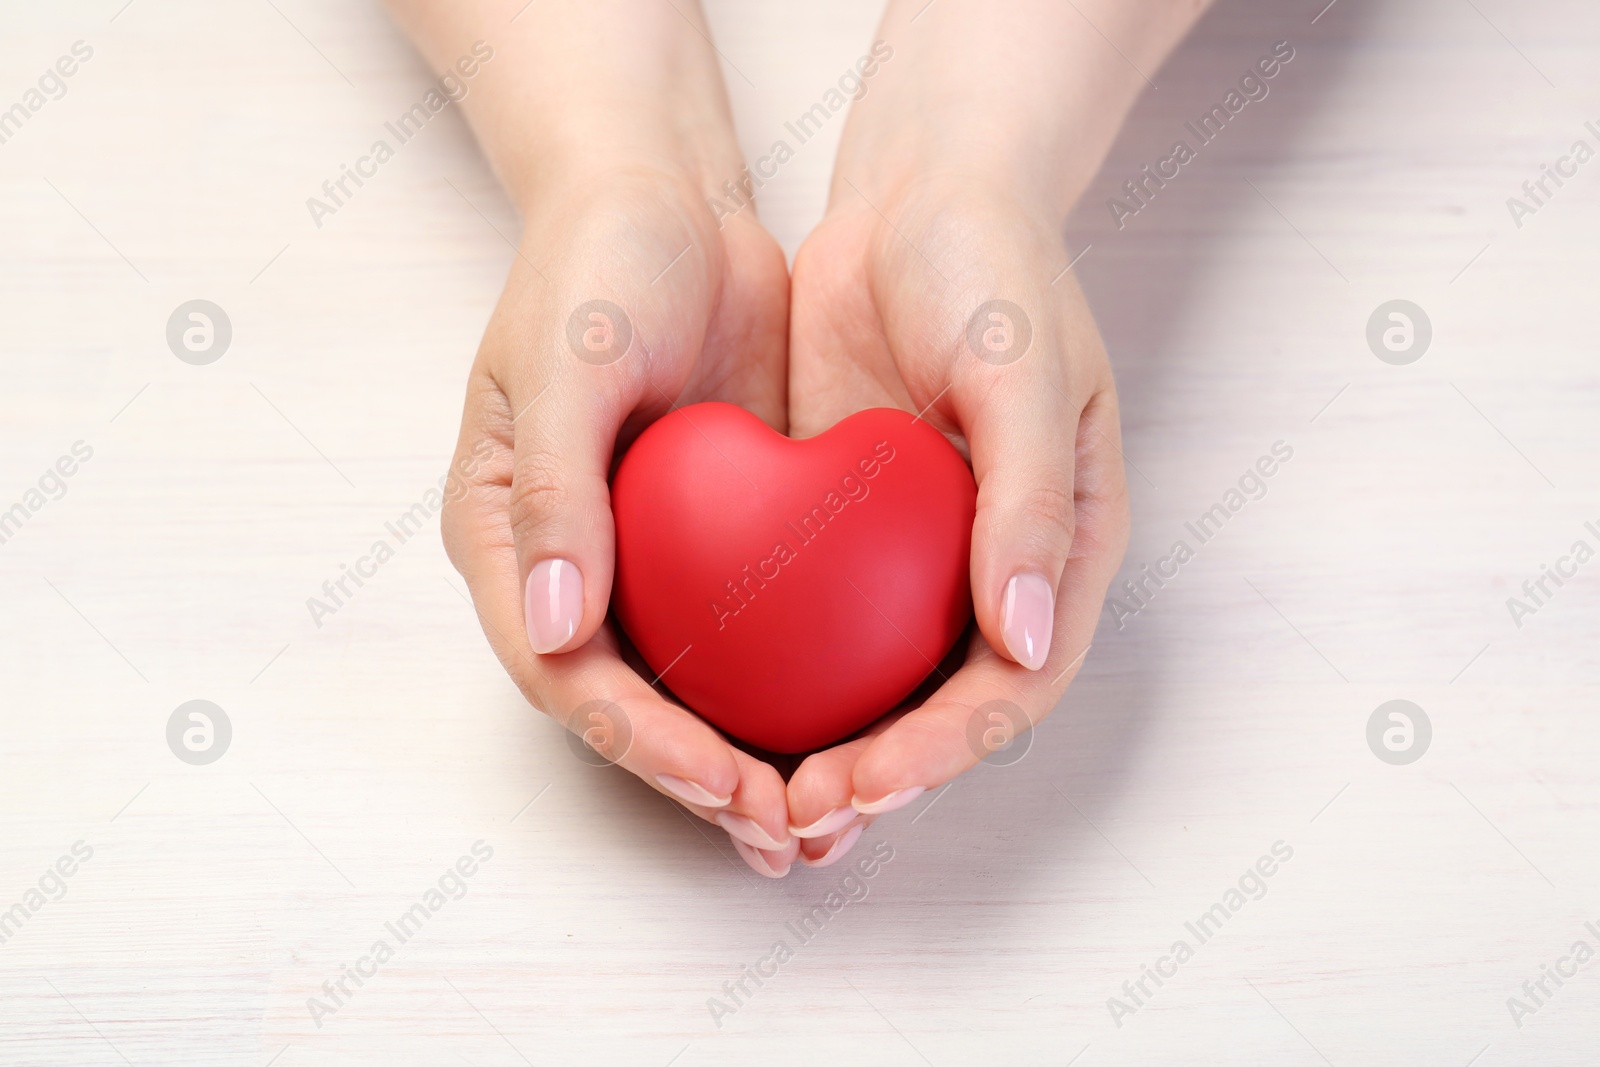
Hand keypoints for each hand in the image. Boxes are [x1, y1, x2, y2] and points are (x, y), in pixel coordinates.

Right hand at [392, 0, 804, 874]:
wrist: (667, 199)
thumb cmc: (595, 263)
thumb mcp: (564, 362)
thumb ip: (554, 489)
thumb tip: (549, 629)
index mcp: (508, 539)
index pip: (562, 673)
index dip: (636, 738)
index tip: (717, 777)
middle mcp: (572, 566)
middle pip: (625, 704)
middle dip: (697, 776)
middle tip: (780, 826)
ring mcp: (645, 558)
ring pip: (689, 687)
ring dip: (745, 756)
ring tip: (813, 816)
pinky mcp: (714, 537)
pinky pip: (749, 633)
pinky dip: (788, 687)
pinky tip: (849, 724)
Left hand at [782, 172, 1129, 862]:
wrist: (917, 194)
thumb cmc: (994, 269)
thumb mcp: (1025, 372)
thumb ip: (1031, 504)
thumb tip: (1022, 642)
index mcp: (1060, 550)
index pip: (1013, 686)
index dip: (945, 748)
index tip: (867, 780)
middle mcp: (990, 569)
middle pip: (943, 708)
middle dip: (878, 775)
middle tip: (796, 817)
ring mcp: (915, 555)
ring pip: (874, 682)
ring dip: (826, 750)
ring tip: (758, 804)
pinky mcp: (846, 530)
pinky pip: (813, 621)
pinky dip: (779, 674)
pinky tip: (716, 707)